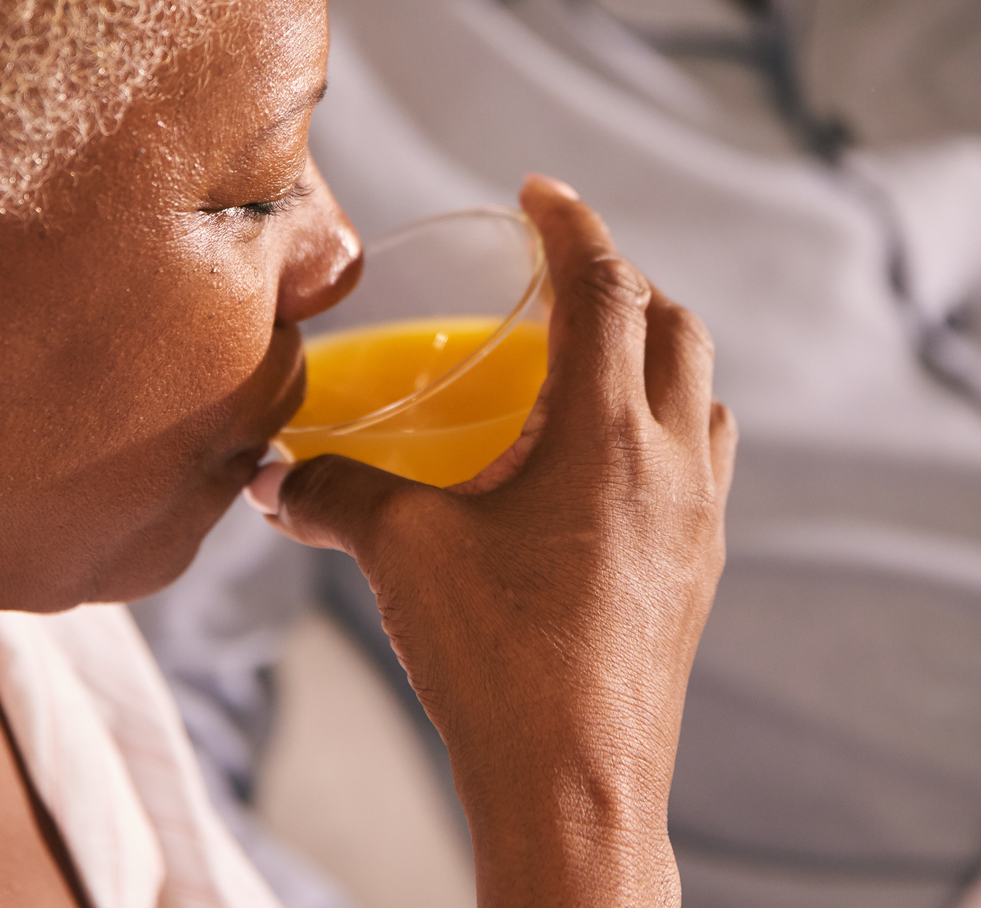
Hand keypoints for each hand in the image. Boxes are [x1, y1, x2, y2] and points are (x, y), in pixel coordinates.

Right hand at [247, 176, 735, 906]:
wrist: (575, 789)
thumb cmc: (495, 665)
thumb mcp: (402, 558)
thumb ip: (337, 496)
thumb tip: (278, 474)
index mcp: (606, 434)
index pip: (606, 285)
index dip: (571, 223)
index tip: (538, 190)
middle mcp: (672, 462)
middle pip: (673, 325)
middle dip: (619, 283)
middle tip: (556, 281)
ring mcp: (699, 519)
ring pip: (702, 393)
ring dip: (653, 355)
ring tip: (584, 365)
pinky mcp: (700, 572)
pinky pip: (702, 462)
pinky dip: (664, 428)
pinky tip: (601, 468)